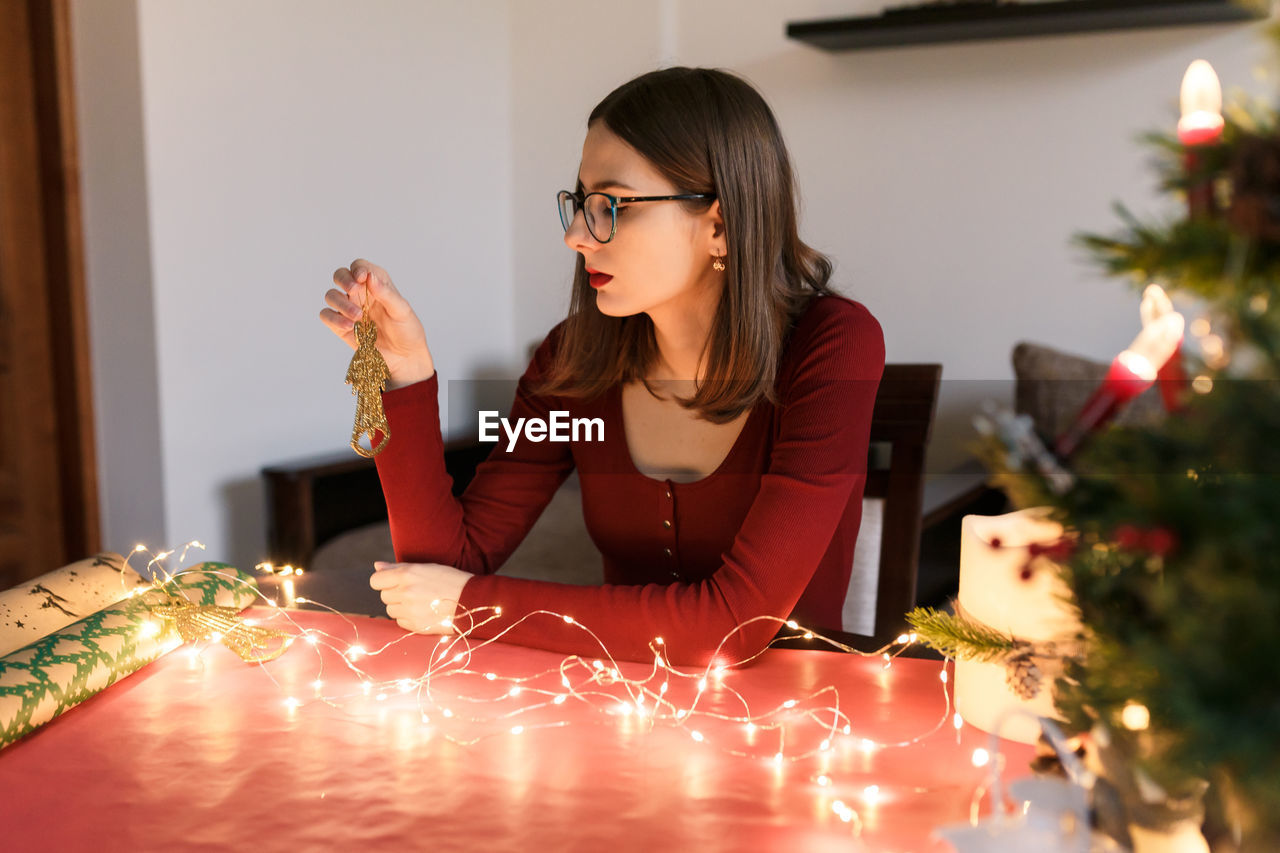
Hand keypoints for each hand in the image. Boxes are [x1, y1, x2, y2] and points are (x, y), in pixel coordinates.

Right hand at [320, 258, 435, 388]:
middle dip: (343, 280)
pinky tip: (350, 326)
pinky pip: (327, 316)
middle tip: (354, 290)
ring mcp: (349, 310)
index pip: (360, 266)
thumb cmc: (407, 331)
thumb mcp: (402, 311)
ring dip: (341, 303)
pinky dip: (334, 319)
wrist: (405, 358)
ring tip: (358, 316)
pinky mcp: (341, 327)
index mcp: (376, 284)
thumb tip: (369, 276)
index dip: (357, 268)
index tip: (362, 277)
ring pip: (331, 296)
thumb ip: (386, 293)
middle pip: (340, 276)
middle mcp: (360, 294)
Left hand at [368, 561, 470, 633]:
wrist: (472, 601)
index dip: (383, 581)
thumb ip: (398, 568)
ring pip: (390, 610)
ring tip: (419, 602)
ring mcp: (410, 610)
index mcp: (407, 574)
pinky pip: (400, 622)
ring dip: (400, 606)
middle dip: (394, 594)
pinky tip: (423, 611)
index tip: (393, 582)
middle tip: (413, 591)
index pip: (376, 580)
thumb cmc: (450, 580)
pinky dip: (408, 617)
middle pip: (384, 596)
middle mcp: (405, 592)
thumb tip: (377, 566)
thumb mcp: (426, 567)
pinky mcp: (415, 626)